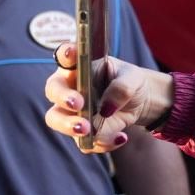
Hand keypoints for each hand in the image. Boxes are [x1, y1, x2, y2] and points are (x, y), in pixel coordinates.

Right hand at [44, 43, 173, 152]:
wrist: (140, 103)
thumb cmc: (130, 82)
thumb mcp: (133, 79)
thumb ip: (122, 88)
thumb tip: (106, 108)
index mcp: (80, 66)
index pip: (66, 55)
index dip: (65, 53)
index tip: (71, 53)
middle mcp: (69, 87)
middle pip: (54, 92)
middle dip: (64, 99)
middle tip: (78, 105)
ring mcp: (72, 111)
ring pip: (57, 119)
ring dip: (70, 126)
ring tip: (88, 130)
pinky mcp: (81, 131)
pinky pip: (82, 141)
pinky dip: (101, 142)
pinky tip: (120, 136)